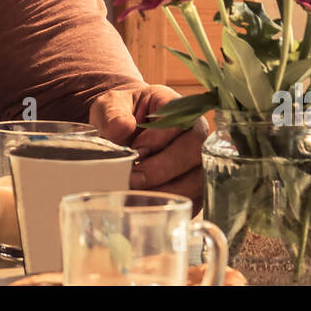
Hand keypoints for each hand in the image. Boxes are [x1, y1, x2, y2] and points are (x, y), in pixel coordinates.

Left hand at [89, 84, 208, 208]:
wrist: (123, 129)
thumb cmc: (121, 114)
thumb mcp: (110, 106)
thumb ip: (113, 114)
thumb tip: (121, 128)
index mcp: (175, 106)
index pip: (180, 120)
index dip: (160, 138)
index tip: (136, 150)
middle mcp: (195, 131)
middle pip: (196, 150)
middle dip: (164, 168)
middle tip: (135, 179)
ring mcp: (198, 159)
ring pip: (199, 177)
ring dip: (169, 190)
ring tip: (138, 195)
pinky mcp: (195, 184)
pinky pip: (196, 198)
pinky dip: (173, 204)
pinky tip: (148, 205)